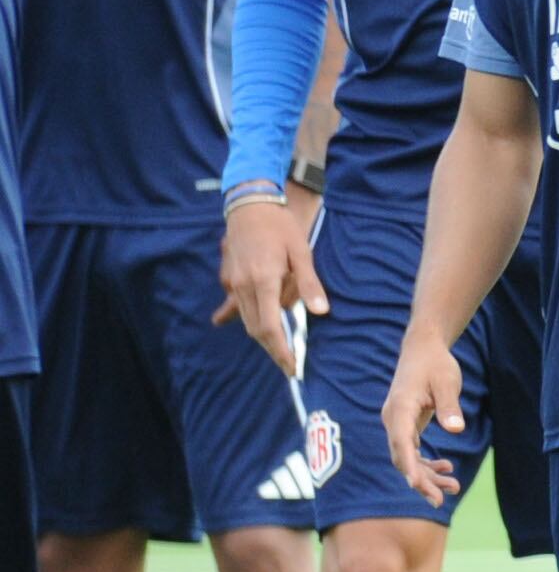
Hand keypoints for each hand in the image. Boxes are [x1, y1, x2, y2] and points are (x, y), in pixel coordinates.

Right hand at [213, 195, 326, 376]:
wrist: (249, 204)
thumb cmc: (280, 226)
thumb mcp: (302, 252)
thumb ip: (310, 283)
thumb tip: (320, 311)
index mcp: (263, 280)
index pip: (270, 327)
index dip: (280, 350)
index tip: (292, 367)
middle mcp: (243, 285)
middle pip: (257, 328)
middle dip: (274, 348)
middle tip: (290, 364)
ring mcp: (232, 282)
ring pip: (247, 318)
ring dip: (263, 332)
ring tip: (280, 346)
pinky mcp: (228, 277)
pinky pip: (236, 304)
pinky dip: (241, 314)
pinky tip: (225, 321)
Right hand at [381, 325, 467, 507]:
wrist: (424, 349)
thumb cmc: (436, 364)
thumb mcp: (447, 382)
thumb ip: (449, 406)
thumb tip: (455, 429)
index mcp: (400, 408)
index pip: (401, 442)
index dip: (408, 465)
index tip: (416, 484)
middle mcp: (394, 419)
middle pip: (402, 457)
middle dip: (419, 480)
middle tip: (439, 500)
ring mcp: (398, 424)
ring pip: (408, 458)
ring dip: (427, 475)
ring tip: (453, 488)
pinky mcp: (406, 425)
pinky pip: (413, 451)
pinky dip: (427, 463)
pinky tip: (446, 468)